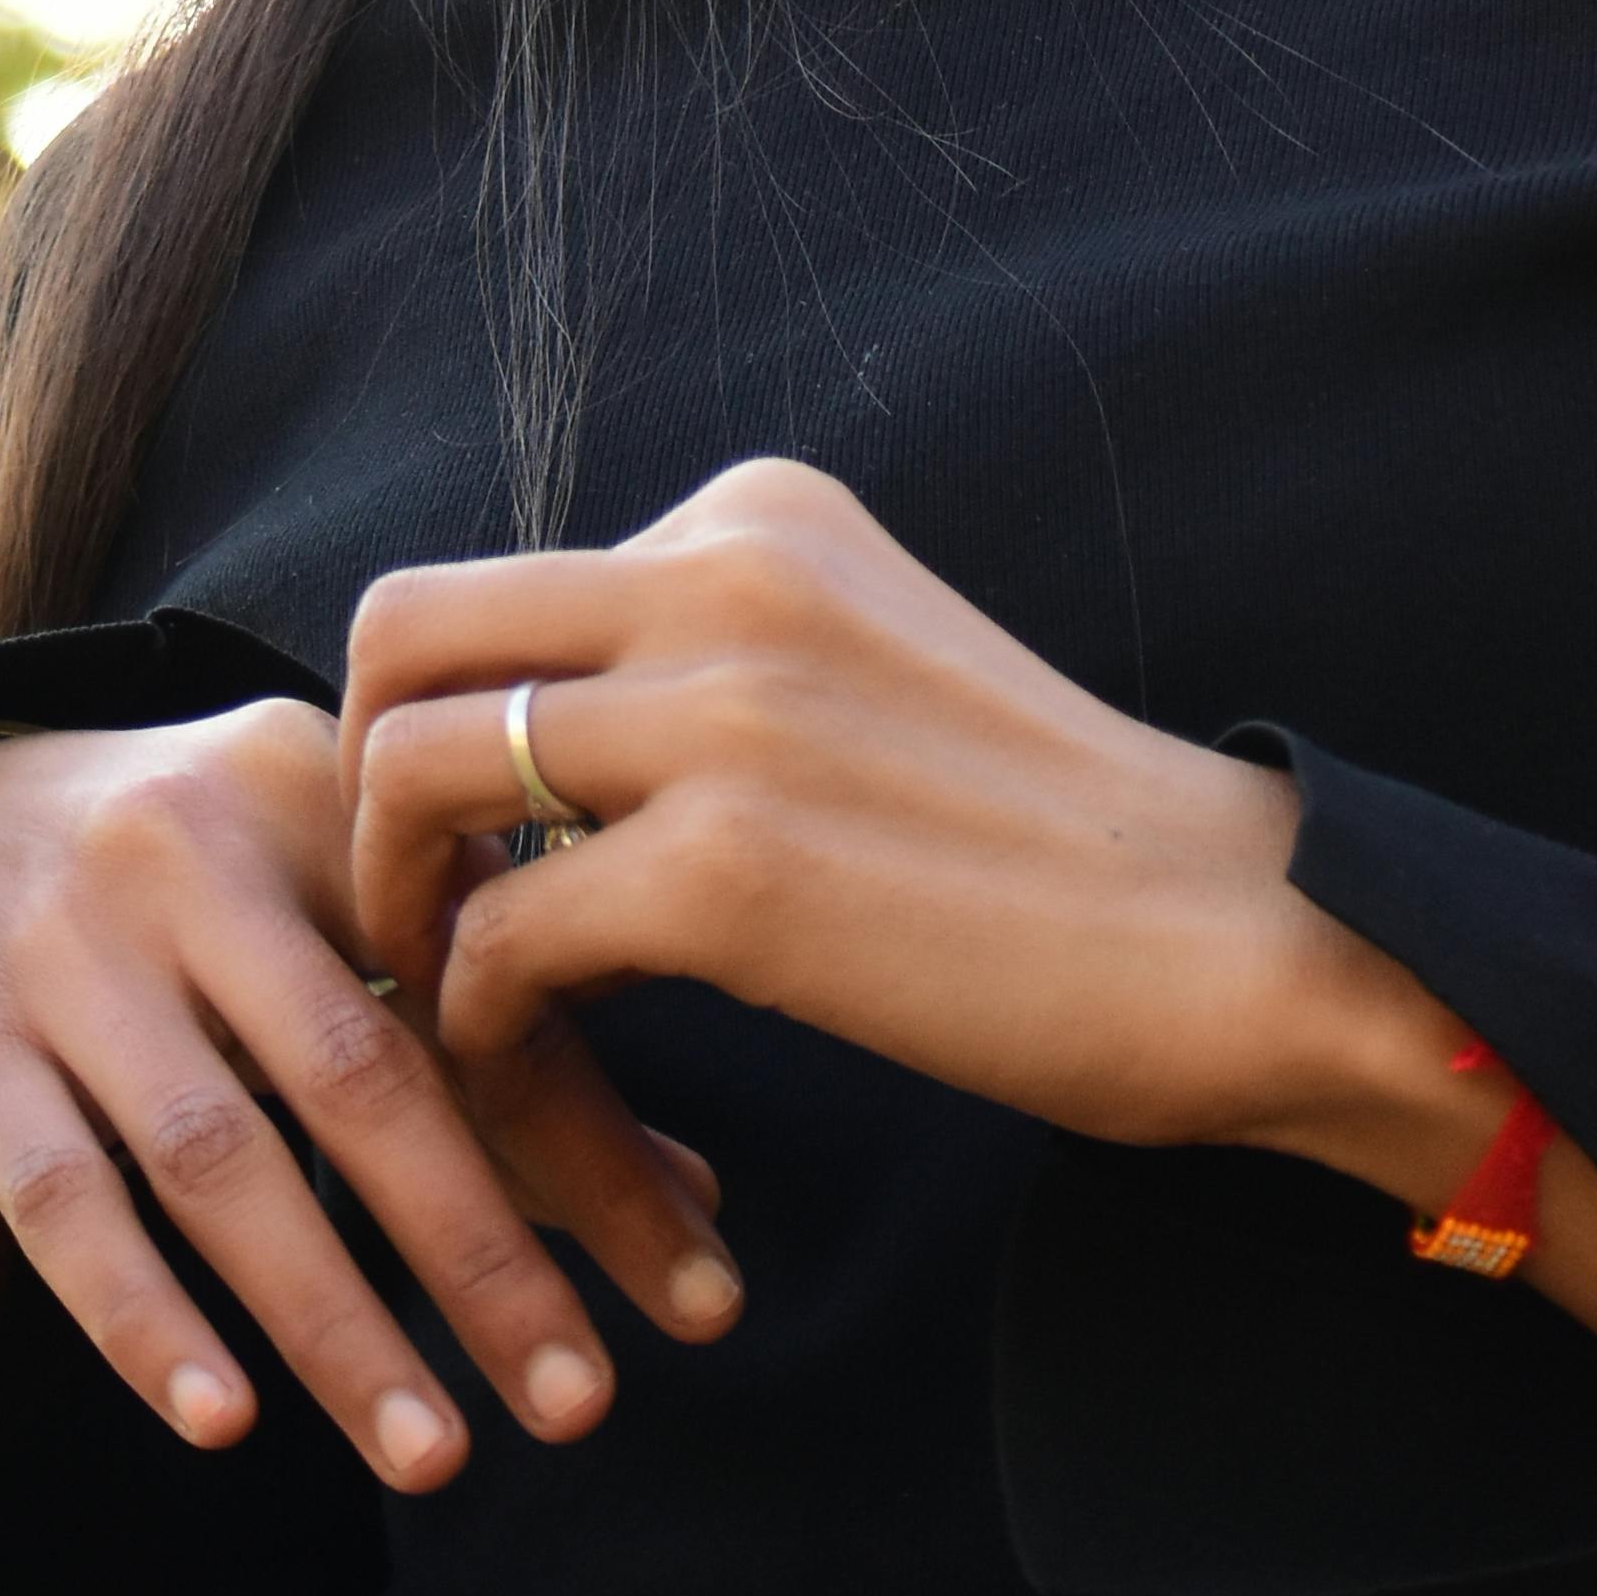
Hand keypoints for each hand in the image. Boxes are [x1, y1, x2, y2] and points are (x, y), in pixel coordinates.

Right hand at [0, 695, 743, 1490]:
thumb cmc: (185, 883)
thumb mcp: (328, 893)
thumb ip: (491, 1029)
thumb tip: (696, 1201)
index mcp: (318, 794)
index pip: (482, 987)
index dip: (595, 1145)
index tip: (697, 1295)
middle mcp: (192, 856)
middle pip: (362, 1074)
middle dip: (484, 1252)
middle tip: (582, 1405)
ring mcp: (69, 956)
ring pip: (219, 1159)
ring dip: (333, 1317)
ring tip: (435, 1452)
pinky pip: (61, 1205)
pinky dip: (145, 1319)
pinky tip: (226, 1423)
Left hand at [340, 462, 1596, 1488]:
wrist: (1237, 941)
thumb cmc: (1056, 847)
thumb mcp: (868, 671)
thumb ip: (719, 661)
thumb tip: (551, 733)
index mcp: (761, 516)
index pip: (500, 582)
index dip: (447, 719)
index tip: (476, 846)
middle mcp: (726, 571)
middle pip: (401, 629)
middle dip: (360, 778)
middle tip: (411, 908)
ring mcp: (721, 713)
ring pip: (411, 773)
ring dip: (396, 907)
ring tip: (450, 1004)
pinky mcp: (726, 873)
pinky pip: (495, 940)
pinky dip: (480, 1027)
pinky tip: (540, 1079)